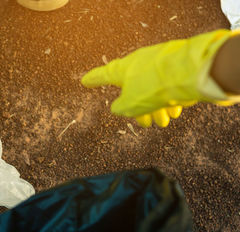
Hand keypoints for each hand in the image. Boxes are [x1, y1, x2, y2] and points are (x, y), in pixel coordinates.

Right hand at [81, 30, 233, 126]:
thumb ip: (121, 108)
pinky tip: (175, 111)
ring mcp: (158, 66)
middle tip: (144, 123)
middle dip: (139, 109)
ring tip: (163, 122)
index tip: (84, 81)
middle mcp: (139, 65)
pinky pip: (168, 87)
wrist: (190, 72)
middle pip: (133, 90)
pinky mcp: (176, 69)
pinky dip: (169, 101)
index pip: (102, 75)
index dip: (93, 80)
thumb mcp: (130, 104)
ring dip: (157, 110)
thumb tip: (120, 108)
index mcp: (123, 70)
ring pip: (152, 91)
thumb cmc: (154, 86)